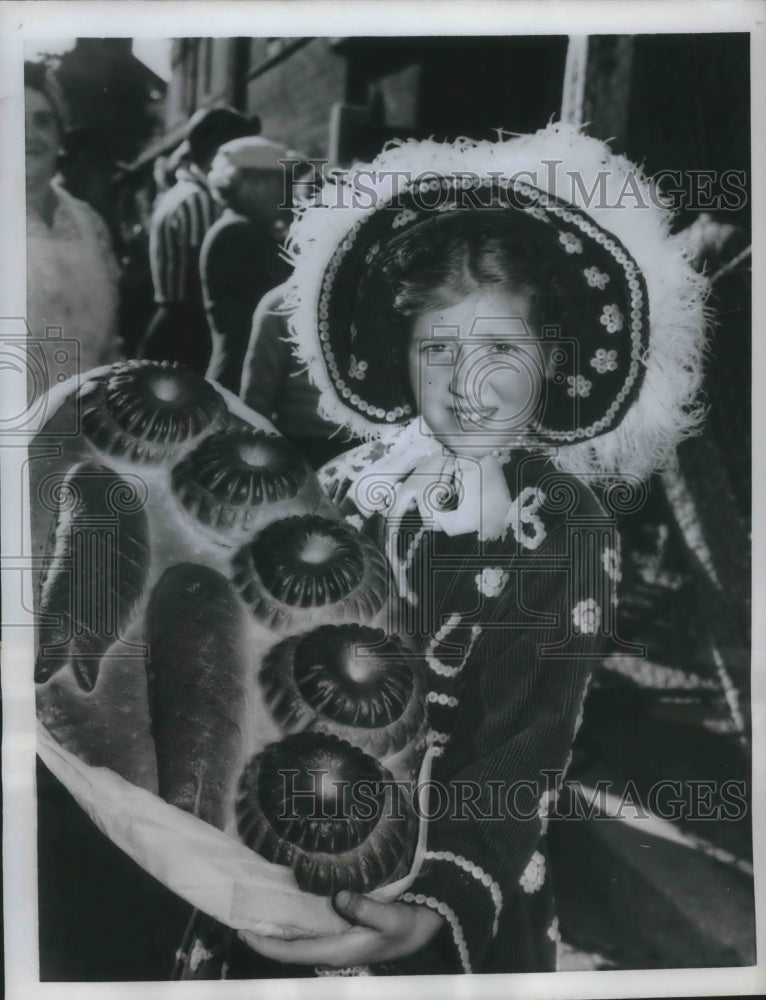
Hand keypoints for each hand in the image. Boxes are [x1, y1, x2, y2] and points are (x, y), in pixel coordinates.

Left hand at [238, 890, 444, 966]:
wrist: (427, 931)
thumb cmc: (410, 927)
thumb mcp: (393, 918)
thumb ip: (366, 909)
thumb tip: (338, 896)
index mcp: (338, 951)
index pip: (291, 953)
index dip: (264, 944)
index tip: (242, 929)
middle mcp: (331, 949)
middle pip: (288, 946)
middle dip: (263, 933)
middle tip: (239, 910)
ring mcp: (335, 941)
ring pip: (297, 937)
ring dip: (276, 925)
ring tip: (255, 902)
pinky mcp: (342, 930)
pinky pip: (309, 927)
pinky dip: (293, 917)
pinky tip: (286, 900)